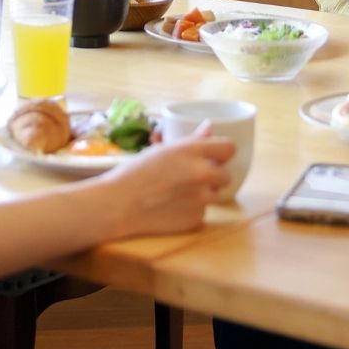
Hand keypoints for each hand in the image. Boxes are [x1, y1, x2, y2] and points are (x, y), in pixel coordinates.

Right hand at [96, 123, 234, 239]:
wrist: (118, 205)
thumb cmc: (134, 172)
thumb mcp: (162, 150)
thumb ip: (191, 140)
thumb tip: (210, 128)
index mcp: (193, 151)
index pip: (229, 148)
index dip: (221, 153)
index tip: (213, 157)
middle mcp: (203, 174)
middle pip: (226, 175)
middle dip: (212, 177)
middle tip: (190, 178)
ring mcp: (202, 199)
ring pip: (214, 195)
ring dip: (202, 194)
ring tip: (176, 194)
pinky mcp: (196, 219)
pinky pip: (202, 213)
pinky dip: (191, 211)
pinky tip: (171, 208)